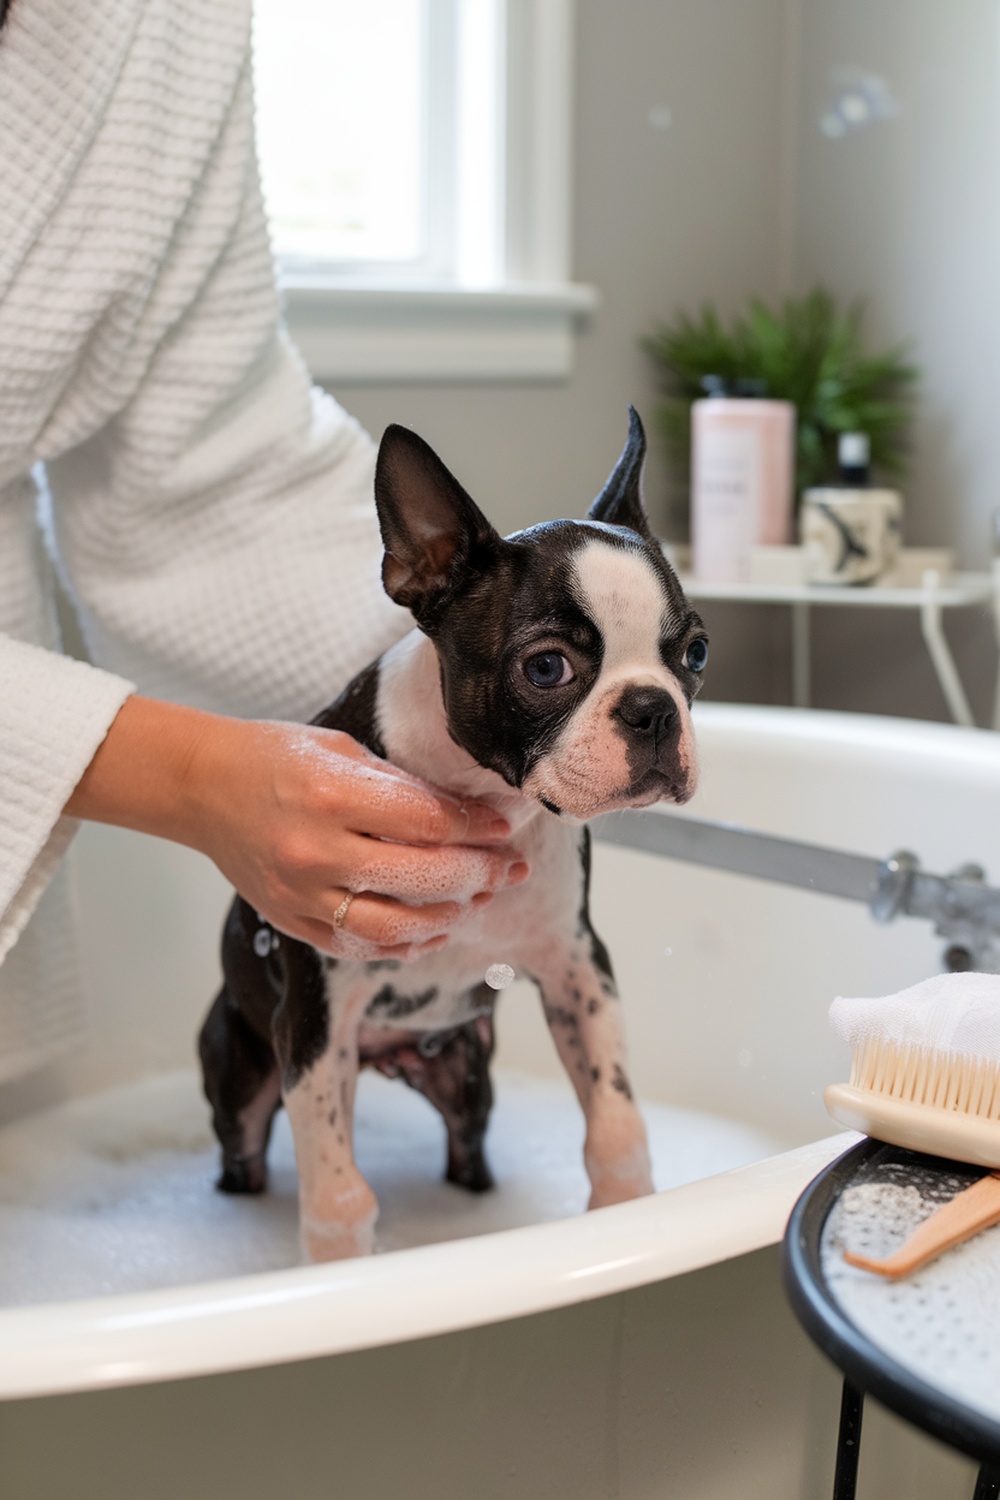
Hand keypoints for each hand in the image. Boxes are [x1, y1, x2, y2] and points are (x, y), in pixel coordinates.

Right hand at [65, 697, 526, 960]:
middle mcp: (315, 849)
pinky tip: (434, 930)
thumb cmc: (275, 758)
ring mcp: (301, 893)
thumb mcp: (341, 750)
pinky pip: (358, 946)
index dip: (475, 826)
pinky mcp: (290, 921)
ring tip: (478, 901)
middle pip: (420, 876)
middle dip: (478, 875)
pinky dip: (404, 945)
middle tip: (510, 869)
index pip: (424, 819)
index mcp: (330, 792)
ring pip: (394, 927)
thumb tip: (467, 814)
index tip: (505, 827)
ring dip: (449, 918)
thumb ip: (399, 785)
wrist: (202, 787)